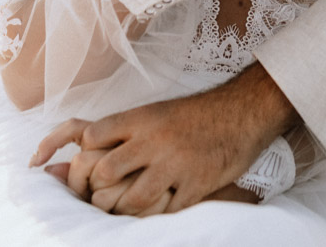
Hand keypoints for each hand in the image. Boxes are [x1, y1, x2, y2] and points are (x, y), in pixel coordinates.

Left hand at [31, 65, 297, 215]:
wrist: (241, 112)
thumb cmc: (194, 114)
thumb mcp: (156, 112)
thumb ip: (126, 130)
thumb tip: (84, 144)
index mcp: (142, 118)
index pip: (93, 136)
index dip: (85, 154)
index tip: (89, 166)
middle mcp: (154, 140)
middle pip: (106, 171)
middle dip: (99, 188)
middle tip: (102, 196)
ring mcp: (175, 164)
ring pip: (132, 199)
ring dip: (125, 208)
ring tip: (127, 207)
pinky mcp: (195, 184)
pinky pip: (166, 211)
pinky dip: (159, 214)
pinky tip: (158, 209)